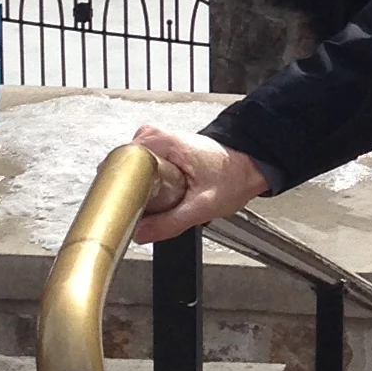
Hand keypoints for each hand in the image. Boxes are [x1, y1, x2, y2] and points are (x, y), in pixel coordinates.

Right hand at [132, 126, 268, 241]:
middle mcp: (158, 137)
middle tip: (149, 209)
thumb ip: (170, 223)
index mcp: (163, 142)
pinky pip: (143, 168)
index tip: (126, 206)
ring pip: (133, 170)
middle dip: (132, 192)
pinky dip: (148, 185)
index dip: (120, 187)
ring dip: (141, 190)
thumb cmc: (234, 177)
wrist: (251, 167)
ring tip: (159, 203)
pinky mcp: (163, 151)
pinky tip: (161, 196)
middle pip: (124, 168)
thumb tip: (141, 233)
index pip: (122, 162)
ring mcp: (159, 143)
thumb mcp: (202, 206)